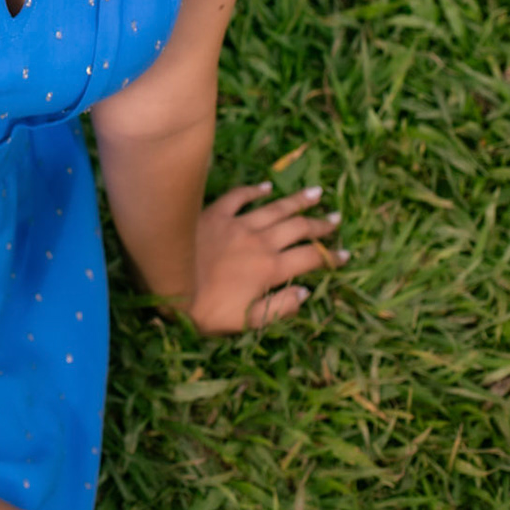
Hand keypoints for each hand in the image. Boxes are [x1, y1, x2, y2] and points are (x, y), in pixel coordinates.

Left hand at [188, 182, 348, 333]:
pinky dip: (255, 191)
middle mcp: (259, 242)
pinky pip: (239, 197)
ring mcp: (237, 224)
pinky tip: (267, 187)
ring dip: (297, 202)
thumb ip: (279, 308)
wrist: (163, 280)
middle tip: (336, 220)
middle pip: (298, 228)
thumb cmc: (202, 309)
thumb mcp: (245, 322)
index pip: (310, 259)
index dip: (331, 257)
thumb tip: (305, 293)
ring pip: (275, 208)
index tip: (346, 255)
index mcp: (269, 269)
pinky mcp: (213, 213)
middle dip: (320, 224)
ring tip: (316, 194)